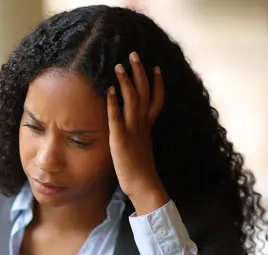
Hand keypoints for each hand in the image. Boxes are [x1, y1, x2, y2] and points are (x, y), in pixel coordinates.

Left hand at [107, 52, 167, 214]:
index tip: (156, 67)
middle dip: (140, 72)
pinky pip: (118, 118)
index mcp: (148, 127)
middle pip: (144, 93)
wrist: (143, 186)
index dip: (157, 83)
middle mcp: (142, 125)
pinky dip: (114, 104)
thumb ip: (137, 136)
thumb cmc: (139, 171)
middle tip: (134, 55)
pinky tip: (110, 91)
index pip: (156, 100)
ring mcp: (133, 131)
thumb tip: (131, 132)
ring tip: (119, 66)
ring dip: (126, 82)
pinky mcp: (121, 140)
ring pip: (132, 101)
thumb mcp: (140, 148)